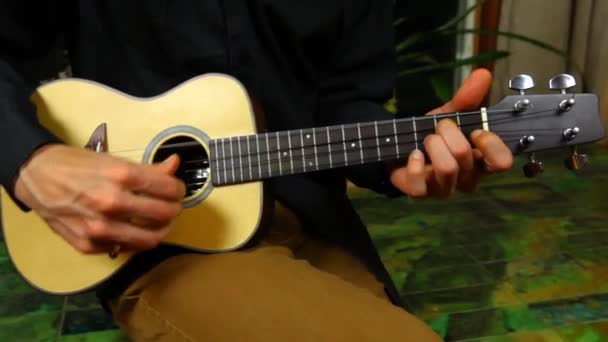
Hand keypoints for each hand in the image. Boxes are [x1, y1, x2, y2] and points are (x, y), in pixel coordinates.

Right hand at [14, 144, 185, 253]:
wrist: (35, 177)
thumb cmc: (74, 165)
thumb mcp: (113, 160)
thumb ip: (148, 168)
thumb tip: (174, 166)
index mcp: (121, 176)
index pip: (169, 189)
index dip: (179, 190)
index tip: (177, 190)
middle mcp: (111, 203)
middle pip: (164, 215)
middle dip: (174, 210)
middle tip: (172, 206)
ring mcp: (100, 228)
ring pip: (150, 239)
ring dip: (161, 230)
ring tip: (159, 222)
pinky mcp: (89, 245)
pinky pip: (126, 248)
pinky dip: (135, 240)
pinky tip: (133, 229)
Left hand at [389, 68, 512, 197]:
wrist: (400, 147)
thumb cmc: (433, 135)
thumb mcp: (450, 114)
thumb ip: (467, 98)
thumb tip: (484, 74)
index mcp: (481, 161)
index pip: (502, 162)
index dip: (491, 143)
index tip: (476, 130)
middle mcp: (467, 179)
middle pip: (466, 155)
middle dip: (448, 132)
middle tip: (439, 127)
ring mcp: (445, 189)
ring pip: (447, 168)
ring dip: (432, 145)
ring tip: (425, 140)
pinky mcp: (422, 194)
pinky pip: (421, 184)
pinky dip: (414, 163)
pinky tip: (413, 154)